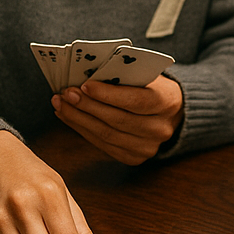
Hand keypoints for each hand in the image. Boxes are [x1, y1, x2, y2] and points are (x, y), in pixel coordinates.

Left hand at [53, 75, 183, 164]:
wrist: (172, 112)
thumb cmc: (152, 87)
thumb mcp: (146, 75)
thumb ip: (123, 75)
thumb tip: (87, 75)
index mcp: (167, 102)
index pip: (135, 101)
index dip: (108, 94)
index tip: (84, 85)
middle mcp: (160, 129)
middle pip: (117, 120)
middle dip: (87, 106)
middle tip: (66, 93)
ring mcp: (147, 147)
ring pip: (107, 135)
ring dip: (79, 119)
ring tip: (61, 104)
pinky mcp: (134, 158)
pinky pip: (103, 145)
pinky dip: (83, 130)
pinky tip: (69, 117)